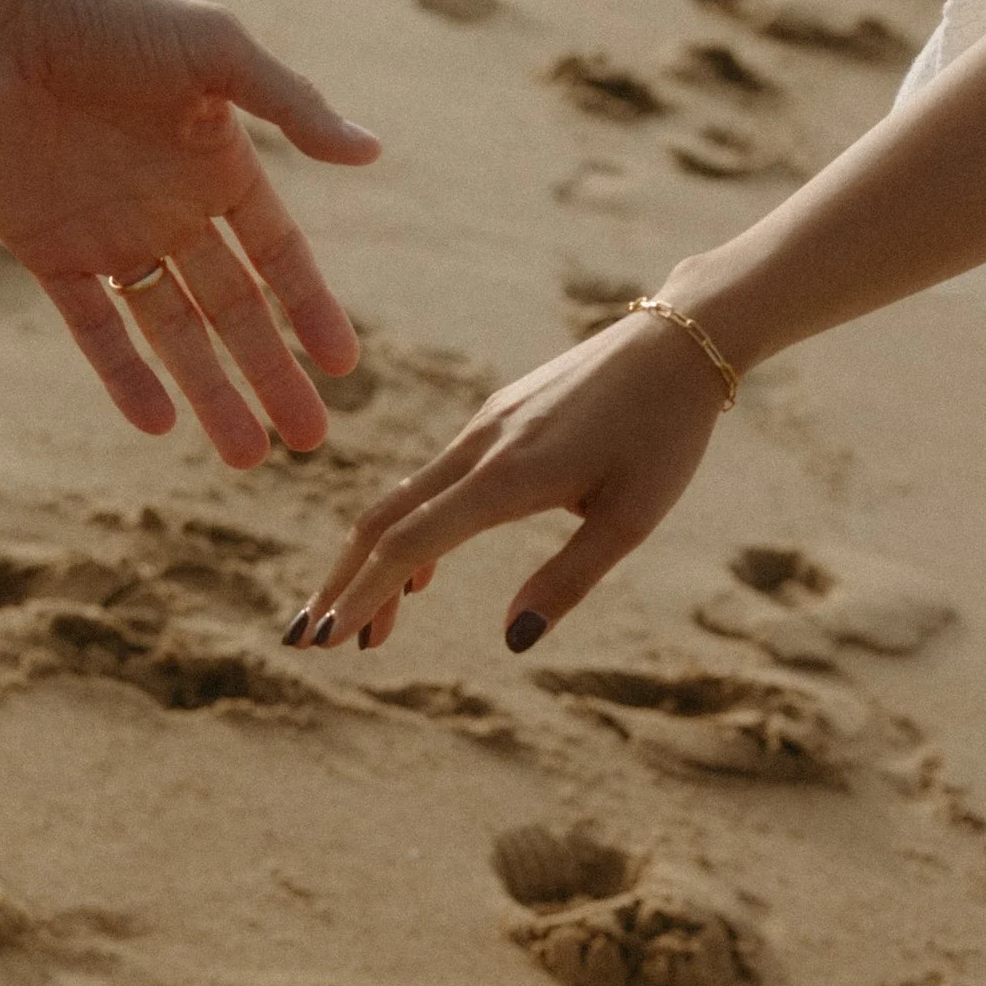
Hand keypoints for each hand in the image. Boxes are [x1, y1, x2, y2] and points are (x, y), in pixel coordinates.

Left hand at [0, 0, 379, 468]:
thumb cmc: (109, 16)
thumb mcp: (215, 49)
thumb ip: (291, 104)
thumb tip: (372, 151)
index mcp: (219, 167)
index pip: (278, 257)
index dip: (311, 312)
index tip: (342, 366)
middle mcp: (172, 211)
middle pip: (234, 313)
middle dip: (272, 376)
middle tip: (309, 441)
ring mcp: (111, 237)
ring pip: (172, 335)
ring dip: (209, 394)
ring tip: (244, 456)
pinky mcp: (49, 251)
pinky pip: (95, 329)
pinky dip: (124, 376)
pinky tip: (159, 423)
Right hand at [286, 312, 727, 652]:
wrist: (679, 342)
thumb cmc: (665, 436)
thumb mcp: (630, 519)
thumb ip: (567, 580)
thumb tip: (511, 642)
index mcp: (507, 476)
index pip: (409, 544)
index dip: (361, 595)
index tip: (324, 642)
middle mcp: (479, 449)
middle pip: (383, 522)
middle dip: (341, 585)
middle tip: (306, 644)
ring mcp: (481, 430)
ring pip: (403, 502)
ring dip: (373, 566)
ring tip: (366, 632)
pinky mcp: (494, 422)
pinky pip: (432, 484)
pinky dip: (411, 534)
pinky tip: (418, 576)